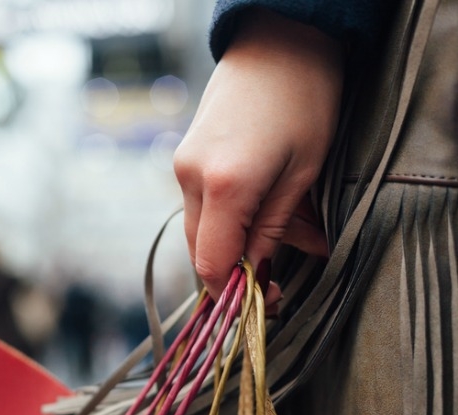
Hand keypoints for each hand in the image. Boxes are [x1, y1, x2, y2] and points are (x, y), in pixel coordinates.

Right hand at [173, 8, 343, 301]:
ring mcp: (182, 167)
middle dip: (235, 272)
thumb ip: (275, 229)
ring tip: (283, 236)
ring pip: (199, 231)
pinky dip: (226, 220)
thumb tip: (259, 274)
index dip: (233, 292)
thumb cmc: (304, 98)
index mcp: (225, 185)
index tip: (263, 301)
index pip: (211, 264)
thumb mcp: (304, 172)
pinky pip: (200, 206)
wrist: (277, 41)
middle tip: (276, 279)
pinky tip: (261, 211)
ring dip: (234, 245)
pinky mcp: (184, 158)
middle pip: (199, 252)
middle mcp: (191, 178)